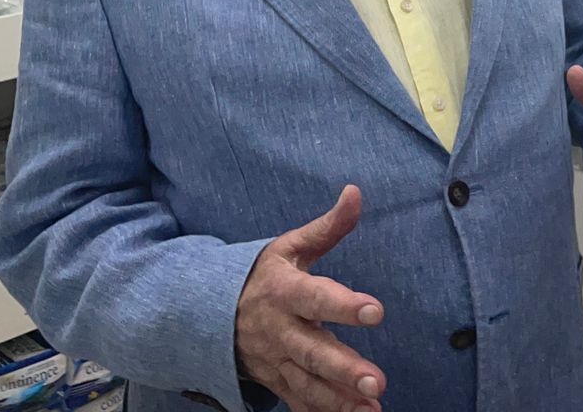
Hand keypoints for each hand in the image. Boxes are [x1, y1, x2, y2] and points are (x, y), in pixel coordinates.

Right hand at [234, 185, 386, 411]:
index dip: (344, 305)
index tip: (376, 311)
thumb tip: (356, 192)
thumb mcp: (289, 247)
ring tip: (372, 408)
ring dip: (338, 399)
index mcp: (284, 292)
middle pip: (313, 351)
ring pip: (307, 383)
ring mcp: (275, 360)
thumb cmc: (261, 275)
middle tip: (376, 382)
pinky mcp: (275, 380)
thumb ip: (328, 227)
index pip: (317, 297)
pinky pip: (298, 400)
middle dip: (344, 369)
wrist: (206, 313)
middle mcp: (279, 330)